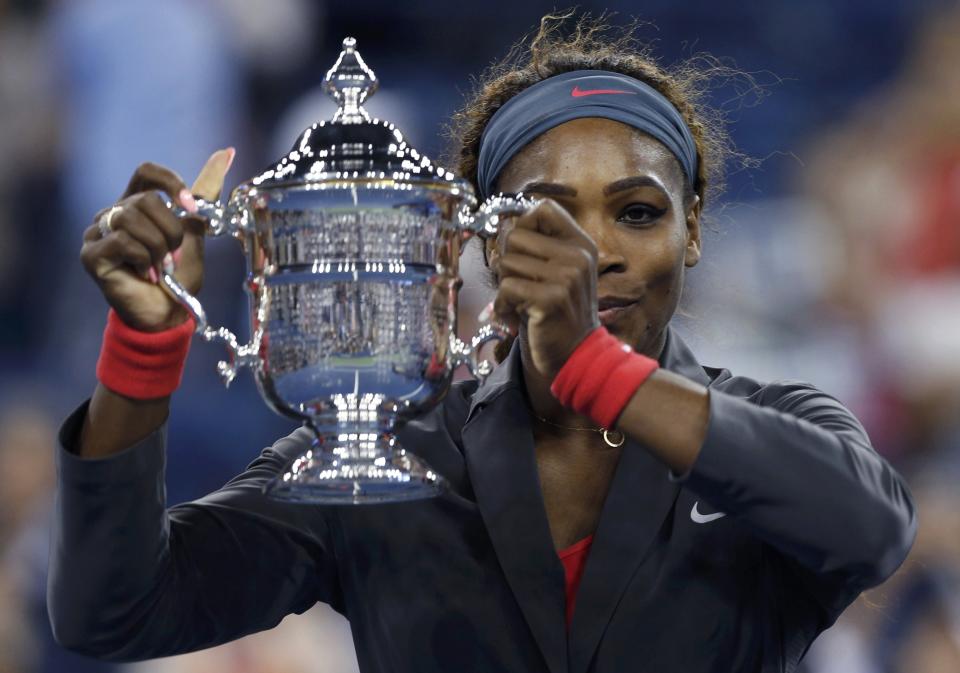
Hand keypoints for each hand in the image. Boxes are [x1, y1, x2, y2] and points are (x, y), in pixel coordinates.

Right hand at [79, 149, 234, 331]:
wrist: (168, 314)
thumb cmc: (179, 275)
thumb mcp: (196, 230)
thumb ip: (205, 194)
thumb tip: (228, 152)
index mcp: (136, 204)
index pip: (147, 171)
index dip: (171, 183)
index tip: (191, 207)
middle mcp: (113, 213)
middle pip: (146, 199)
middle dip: (171, 231)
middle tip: (173, 255)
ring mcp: (96, 232)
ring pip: (133, 219)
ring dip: (158, 248)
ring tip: (160, 267)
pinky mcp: (90, 254)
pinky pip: (122, 241)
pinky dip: (143, 259)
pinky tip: (145, 274)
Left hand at [490, 199, 600, 380]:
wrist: (576, 356)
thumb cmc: (557, 313)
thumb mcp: (559, 272)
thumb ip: (540, 247)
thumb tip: (503, 225)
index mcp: (580, 244)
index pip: (544, 208)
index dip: (523, 224)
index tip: (523, 251)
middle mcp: (577, 256)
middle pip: (515, 236)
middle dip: (508, 263)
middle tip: (521, 287)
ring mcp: (566, 277)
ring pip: (506, 263)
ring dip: (504, 289)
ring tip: (522, 305)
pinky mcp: (550, 299)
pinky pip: (506, 288)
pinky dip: (503, 307)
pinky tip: (517, 317)